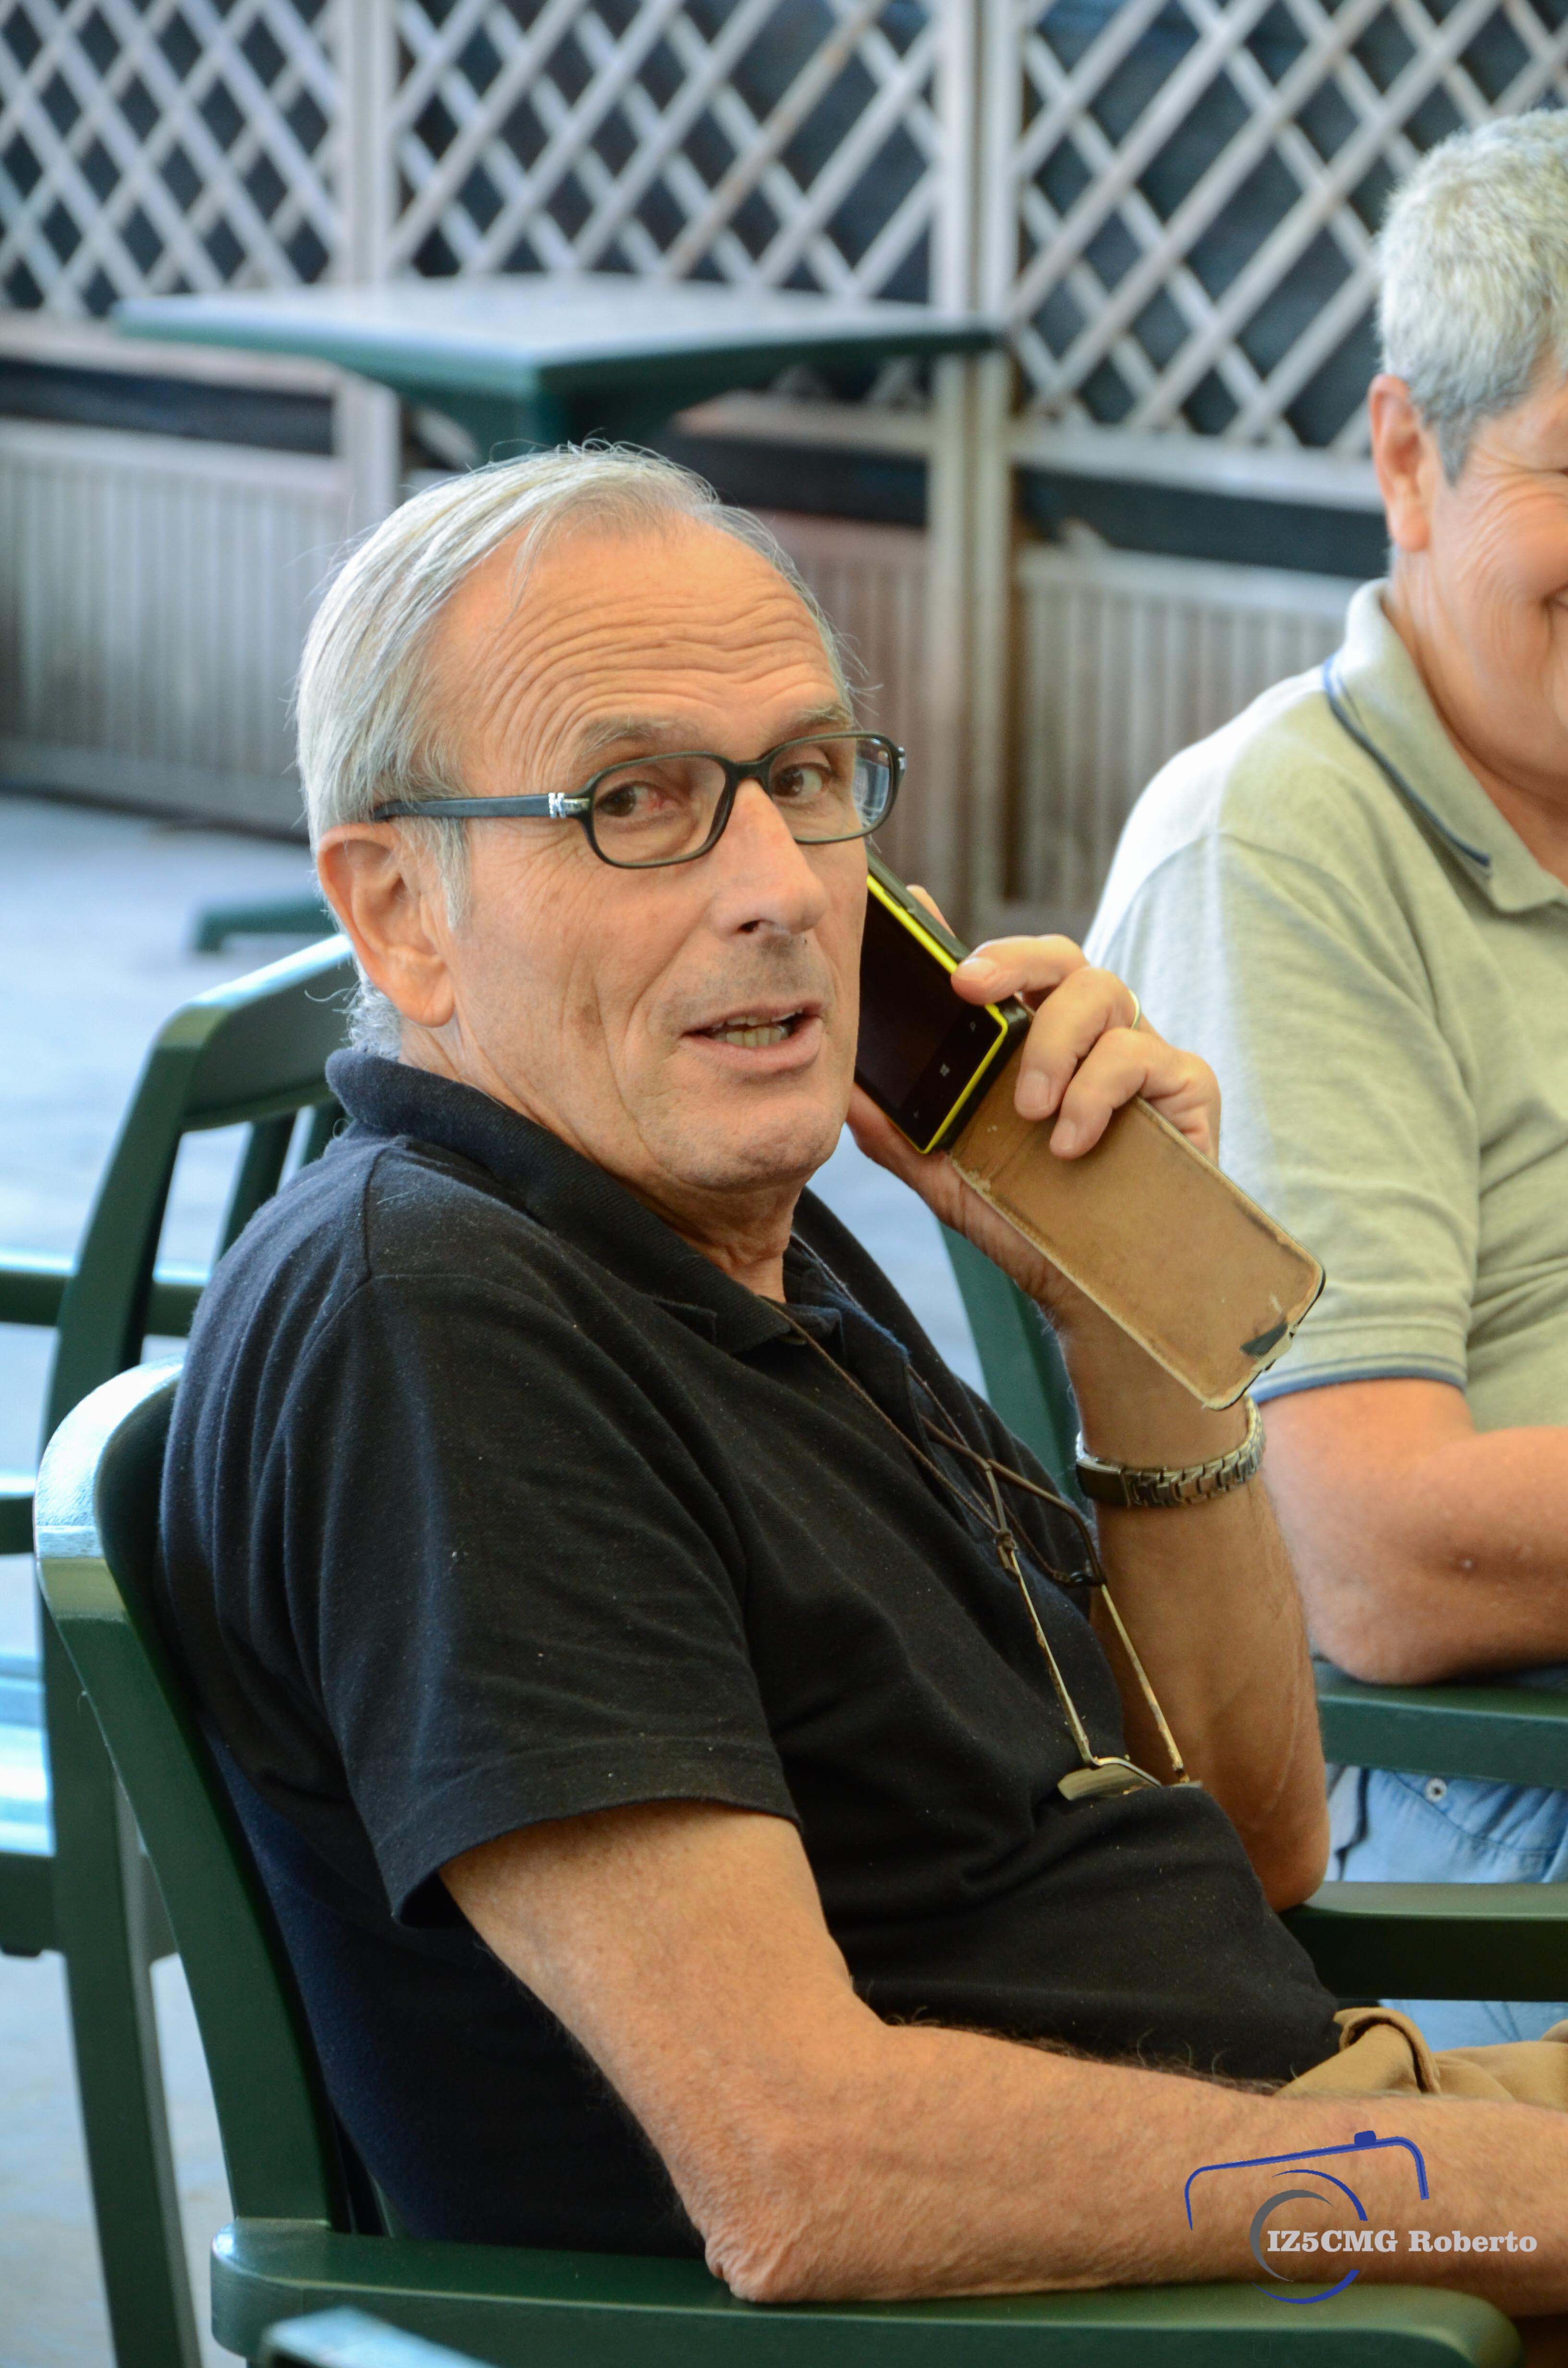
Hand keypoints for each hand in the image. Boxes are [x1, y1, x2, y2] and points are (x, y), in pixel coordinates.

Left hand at [846, 902, 1220, 1316]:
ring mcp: (1144, 1056)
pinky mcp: (1187, 1088)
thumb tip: (842, 1091)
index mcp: (1040, 1043)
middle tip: (968, 990)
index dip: (973, 939)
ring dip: (1053, 1044)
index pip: (1011, 971)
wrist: (1098, 1291)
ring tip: (1029, 1110)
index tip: (922, 914)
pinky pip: (1145, 1054)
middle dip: (1012, 959)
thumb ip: (902, 1132)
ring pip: (1104, 991)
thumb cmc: (1032, 1223)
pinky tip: (1072, 1142)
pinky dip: (1099, 1092)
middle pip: (1062, 956)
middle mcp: (1094, 1037)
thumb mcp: (952, 1177)